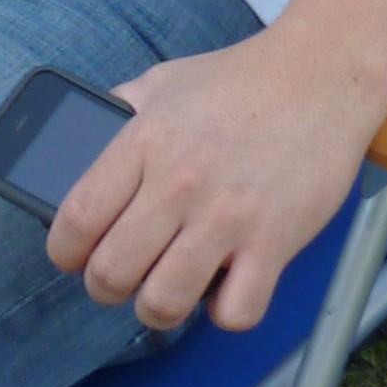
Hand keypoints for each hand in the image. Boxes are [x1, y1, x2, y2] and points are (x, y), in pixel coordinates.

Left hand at [49, 23, 386, 332]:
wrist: (322, 74)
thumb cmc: (240, 80)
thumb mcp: (164, 82)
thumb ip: (120, 112)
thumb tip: (80, 141)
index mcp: (143, 143)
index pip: (76, 220)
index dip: (65, 253)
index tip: (76, 257)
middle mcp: (179, 183)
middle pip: (111, 274)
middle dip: (107, 287)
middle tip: (125, 276)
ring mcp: (228, 216)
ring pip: (164, 303)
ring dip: (159, 307)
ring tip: (169, 289)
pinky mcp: (275, 241)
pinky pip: (235, 312)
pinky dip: (226, 312)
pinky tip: (228, 285)